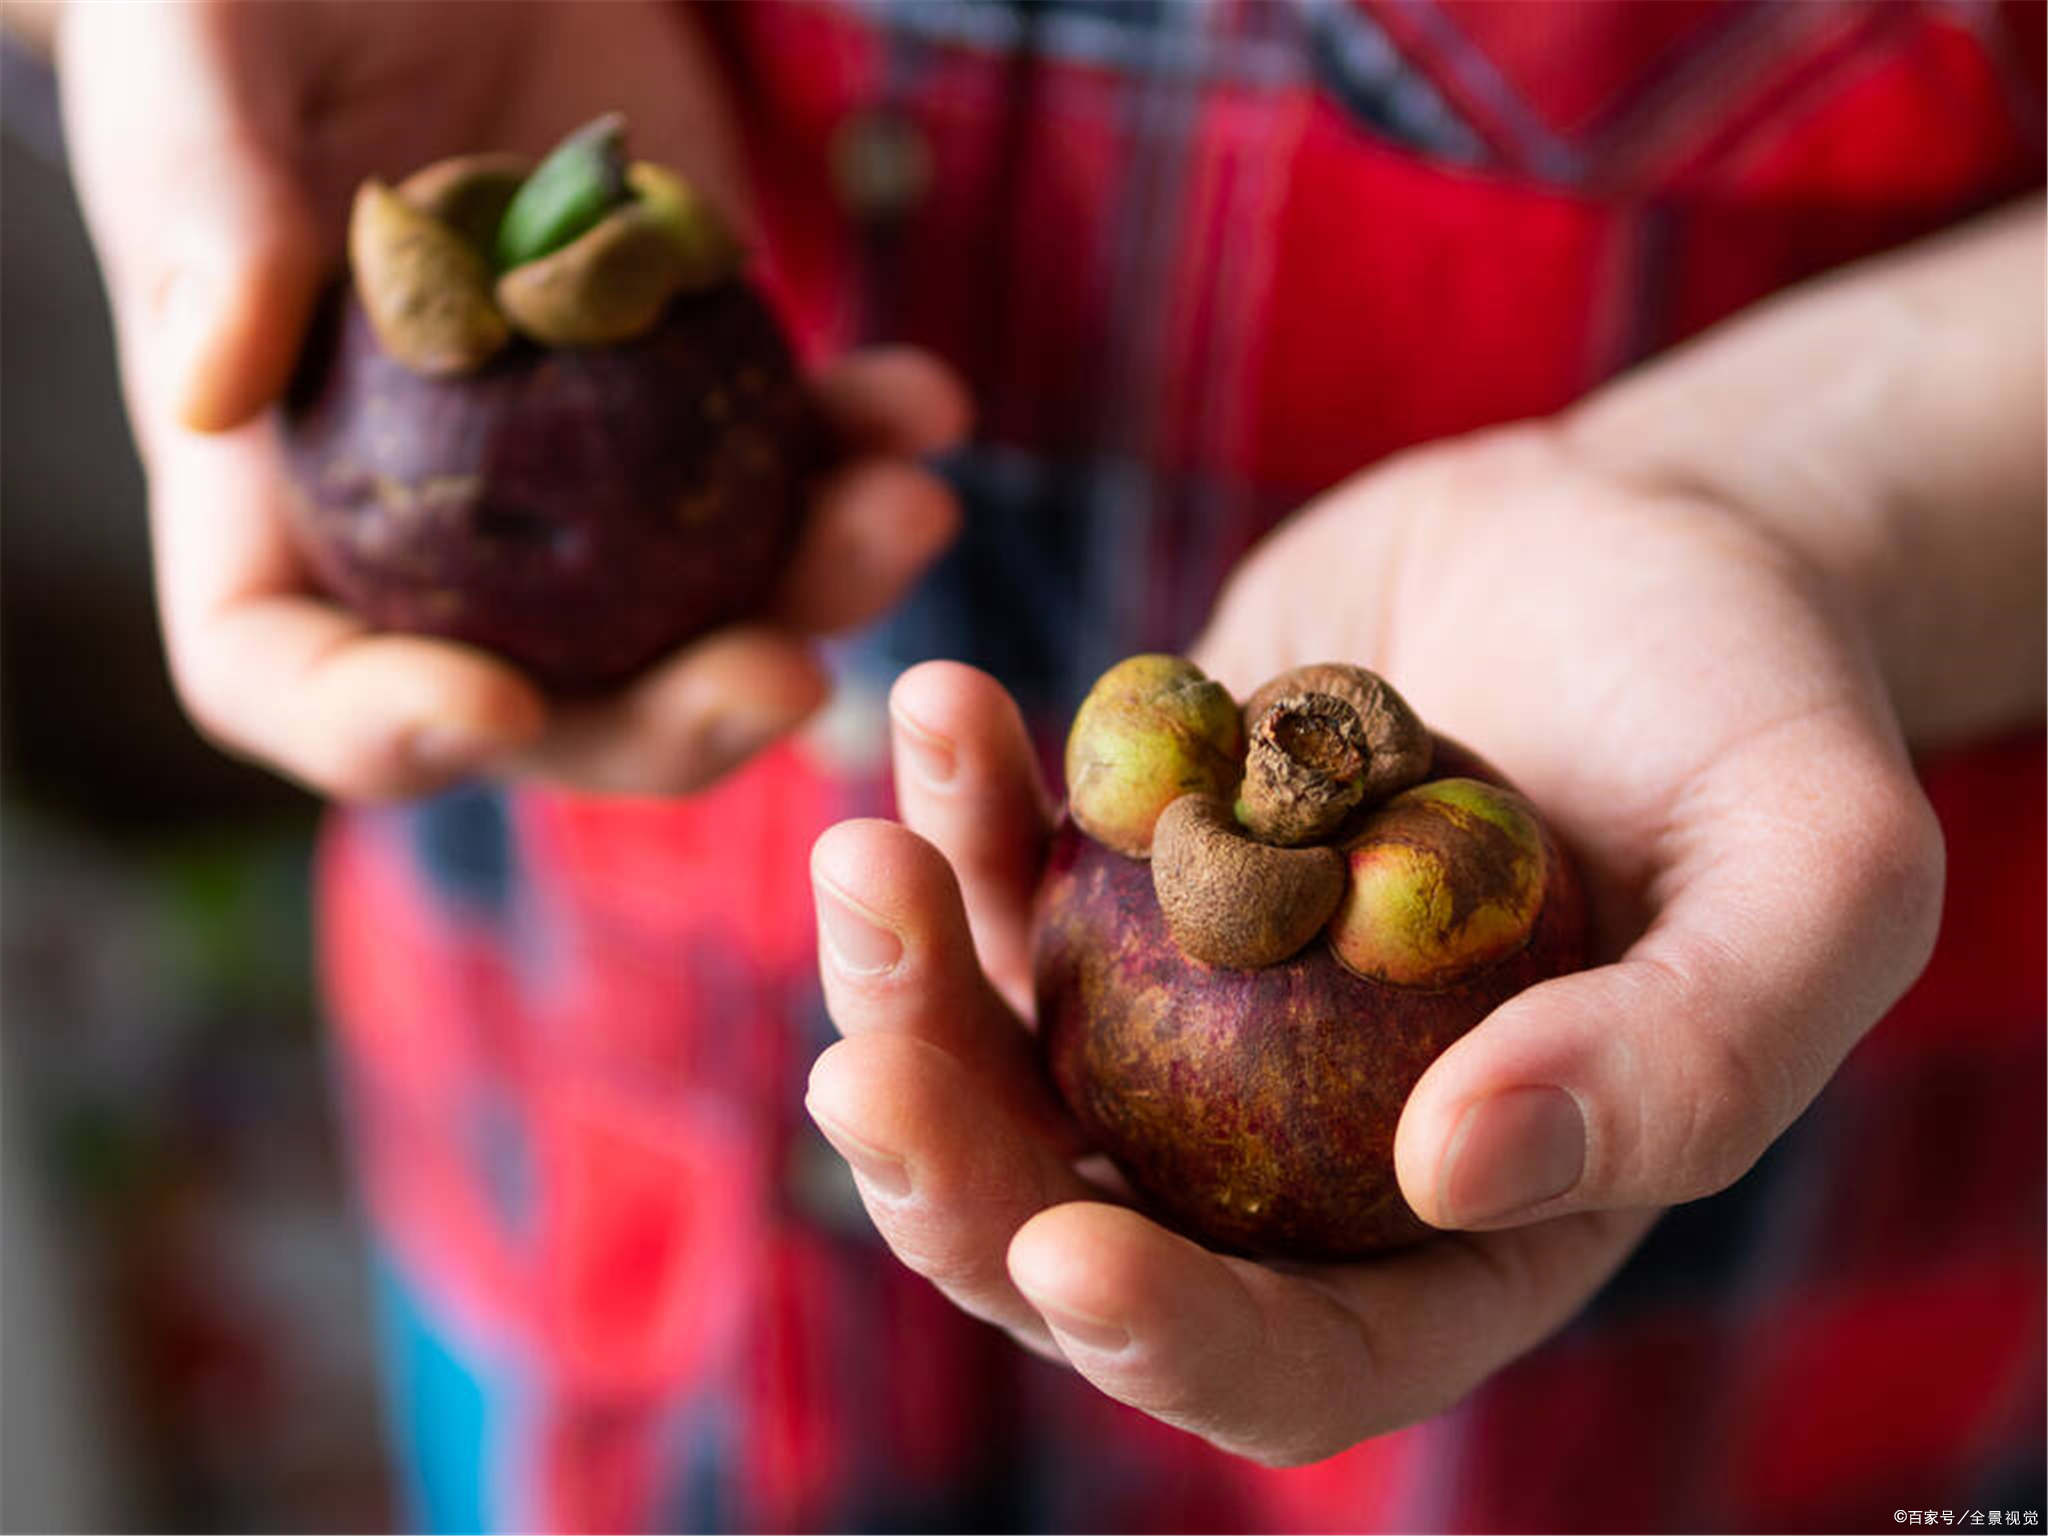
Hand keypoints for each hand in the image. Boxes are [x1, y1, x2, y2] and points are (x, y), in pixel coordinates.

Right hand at [61, 0, 964, 797]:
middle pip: (547, 695)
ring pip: (699, 607)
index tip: (498, 700)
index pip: (291, 673)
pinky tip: (923, 402)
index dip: (381, 730)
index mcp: (274, 482)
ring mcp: (581, 467)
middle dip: (673, 718)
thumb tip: (208, 389)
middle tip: (789, 673)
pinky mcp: (693, 385)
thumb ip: (200, 209)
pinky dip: (862, 452)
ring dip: (816, 588)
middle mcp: (436, 513)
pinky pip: (785, 465)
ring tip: (912, 509)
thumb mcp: (199, 56)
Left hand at [803, 424, 1942, 1463]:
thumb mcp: (1814, 874)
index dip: (1176, 1342)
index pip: (1304, 1356)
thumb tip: (1461, 1173)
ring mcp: (1199, 1012)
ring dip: (904, 988)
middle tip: (868, 1066)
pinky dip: (953, 812)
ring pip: (1001, 1068)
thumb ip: (1693, 1057)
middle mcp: (1306, 1144)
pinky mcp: (1131, 875)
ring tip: (868, 853)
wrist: (1631, 537)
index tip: (1068, 1251)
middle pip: (1086, 1232)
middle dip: (957, 1180)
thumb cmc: (1753, 709)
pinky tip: (945, 708)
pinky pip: (1002, 882)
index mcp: (1473, 1218)